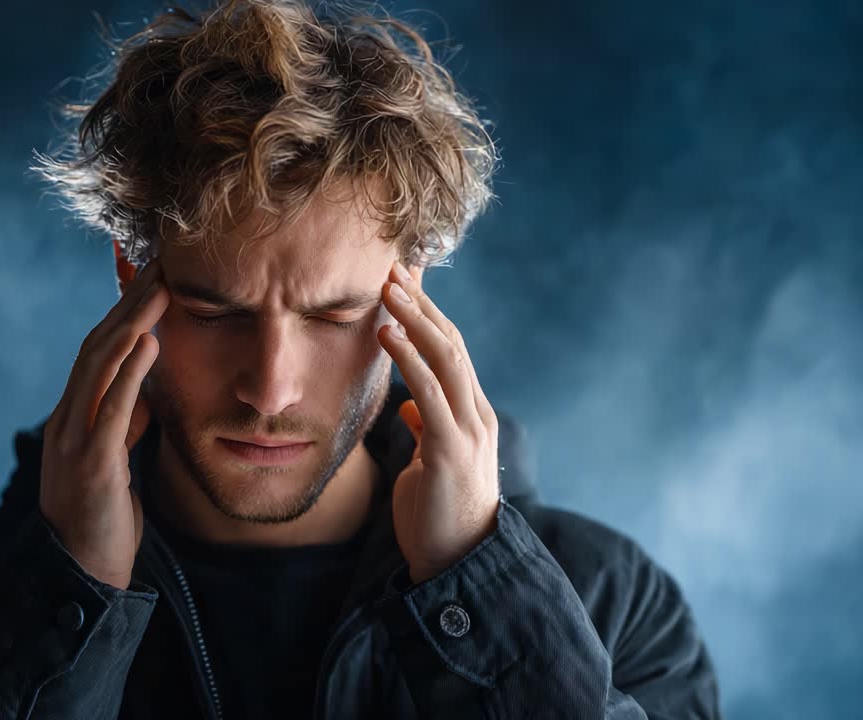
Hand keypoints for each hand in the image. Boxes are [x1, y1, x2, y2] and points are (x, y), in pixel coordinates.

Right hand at [39, 257, 168, 589]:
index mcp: (72, 417)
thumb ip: (124, 424)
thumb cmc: (101, 519)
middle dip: (128, 304)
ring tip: (159, 288)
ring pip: (99, 367)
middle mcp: (67, 420)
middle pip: (96, 346)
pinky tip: (148, 343)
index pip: (97, 351)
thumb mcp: (115, 461)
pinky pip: (111, 409)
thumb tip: (143, 391)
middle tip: (160, 264)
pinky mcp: (92, 465)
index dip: (123, 312)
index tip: (152, 278)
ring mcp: (74, 440)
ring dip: (131, 323)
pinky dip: (129, 372)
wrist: (80, 573)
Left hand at [377, 261, 501, 584]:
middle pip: (452, 342)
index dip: (429, 313)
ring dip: (415, 318)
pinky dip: (409, 358)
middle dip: (423, 302)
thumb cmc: (438, 518)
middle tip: (394, 265)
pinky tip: (386, 333)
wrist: (457, 568)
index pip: (452, 350)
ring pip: (446, 358)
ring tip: (387, 286)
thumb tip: (410, 406)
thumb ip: (425, 429)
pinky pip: (429, 394)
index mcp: (471, 415)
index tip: (404, 280)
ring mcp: (468, 430)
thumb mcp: (429, 463)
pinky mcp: (451, 450)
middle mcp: (476, 414)